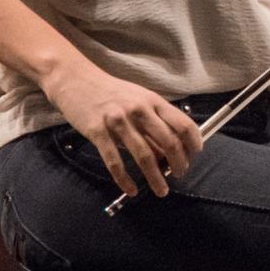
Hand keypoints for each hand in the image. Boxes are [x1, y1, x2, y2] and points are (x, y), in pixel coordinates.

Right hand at [42, 60, 202, 197]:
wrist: (75, 79)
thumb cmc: (111, 92)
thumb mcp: (138, 101)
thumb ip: (153, 125)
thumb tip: (167, 153)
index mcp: (153, 101)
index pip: (184, 124)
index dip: (193, 143)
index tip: (194, 157)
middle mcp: (139, 110)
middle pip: (168, 142)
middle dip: (178, 163)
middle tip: (180, 175)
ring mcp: (118, 121)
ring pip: (144, 155)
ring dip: (155, 177)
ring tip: (161, 190)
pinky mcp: (97, 132)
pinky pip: (114, 162)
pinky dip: (124, 179)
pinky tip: (131, 190)